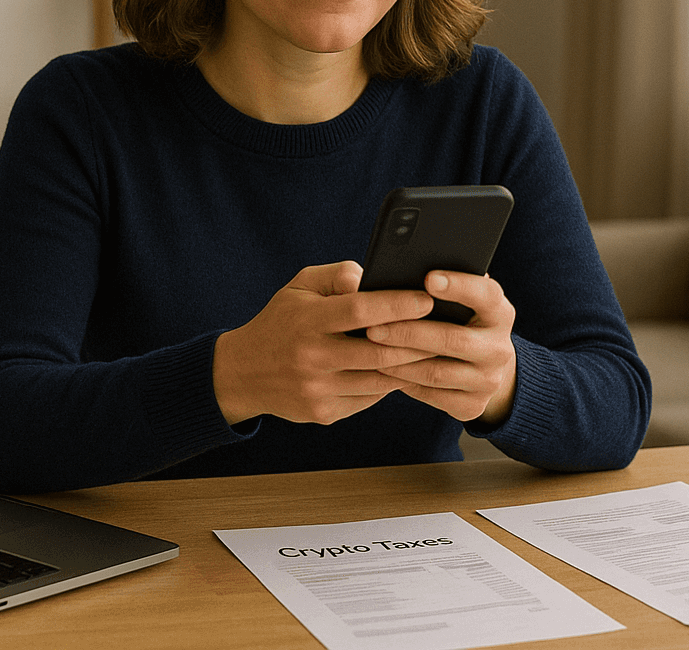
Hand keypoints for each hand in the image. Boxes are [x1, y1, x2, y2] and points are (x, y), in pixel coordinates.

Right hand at [212, 261, 438, 426]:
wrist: (243, 373)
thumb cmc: (280, 322)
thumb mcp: (298, 287)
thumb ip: (335, 276)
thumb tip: (370, 276)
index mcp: (308, 320)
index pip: (361, 310)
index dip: (398, 304)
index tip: (427, 298)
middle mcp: (313, 356)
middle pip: (379, 350)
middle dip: (417, 340)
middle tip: (445, 329)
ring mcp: (318, 389)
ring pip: (379, 379)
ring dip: (409, 366)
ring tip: (433, 350)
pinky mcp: (324, 412)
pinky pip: (368, 397)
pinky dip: (387, 383)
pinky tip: (402, 370)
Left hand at [363, 271, 516, 425]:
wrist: (483, 369)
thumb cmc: (460, 322)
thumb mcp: (464, 303)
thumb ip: (444, 289)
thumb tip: (405, 271)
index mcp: (500, 313)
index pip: (486, 295)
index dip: (460, 286)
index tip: (429, 278)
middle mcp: (500, 348)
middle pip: (452, 339)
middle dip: (409, 332)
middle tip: (373, 326)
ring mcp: (488, 381)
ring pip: (436, 372)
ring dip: (398, 360)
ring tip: (369, 347)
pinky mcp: (472, 406)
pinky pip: (431, 395)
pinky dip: (403, 382)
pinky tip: (381, 369)